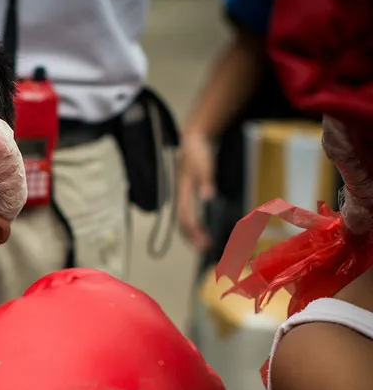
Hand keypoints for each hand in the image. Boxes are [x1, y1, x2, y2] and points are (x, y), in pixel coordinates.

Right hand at [177, 132, 215, 250]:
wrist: (194, 140)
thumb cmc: (197, 152)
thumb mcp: (203, 164)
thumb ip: (205, 181)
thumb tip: (207, 198)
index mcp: (183, 193)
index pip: (185, 218)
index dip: (194, 232)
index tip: (204, 242)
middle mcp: (182, 198)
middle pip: (182, 224)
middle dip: (193, 238)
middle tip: (206, 249)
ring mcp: (185, 198)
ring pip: (186, 221)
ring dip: (194, 234)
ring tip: (207, 244)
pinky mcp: (190, 196)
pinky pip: (192, 215)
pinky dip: (199, 225)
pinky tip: (208, 228)